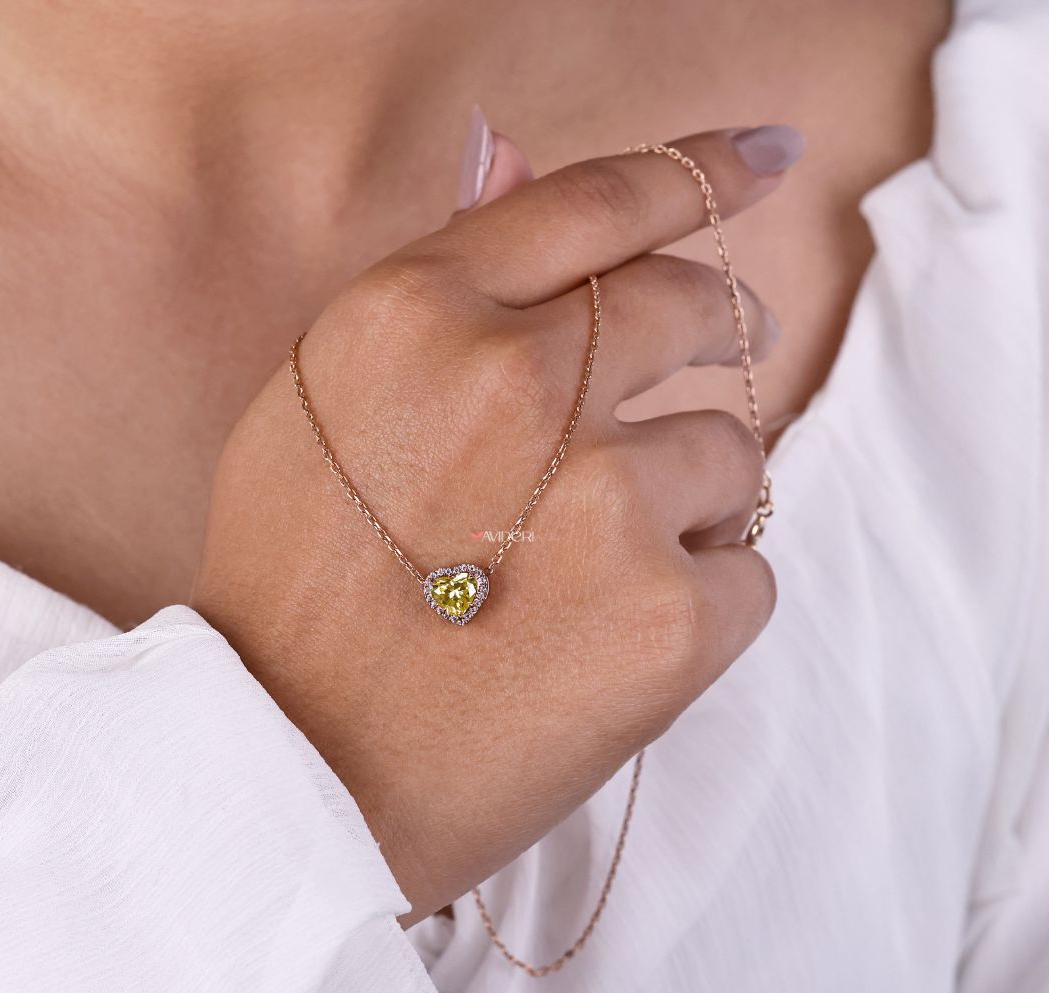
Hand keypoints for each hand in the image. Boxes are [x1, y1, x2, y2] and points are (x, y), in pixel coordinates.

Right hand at [192, 127, 796, 923]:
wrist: (299, 770)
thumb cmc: (298, 587)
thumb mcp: (328, 404)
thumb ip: (434, 282)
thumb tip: (510, 153)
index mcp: (416, 317)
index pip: (596, 203)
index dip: (696, 169)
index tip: (762, 157)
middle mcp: (516, 385)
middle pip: (689, 305)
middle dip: (723, 325)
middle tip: (733, 345)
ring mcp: (605, 501)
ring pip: (735, 450)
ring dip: (694, 500)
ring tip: (604, 569)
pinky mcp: (671, 618)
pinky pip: (751, 570)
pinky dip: (706, 601)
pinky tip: (616, 645)